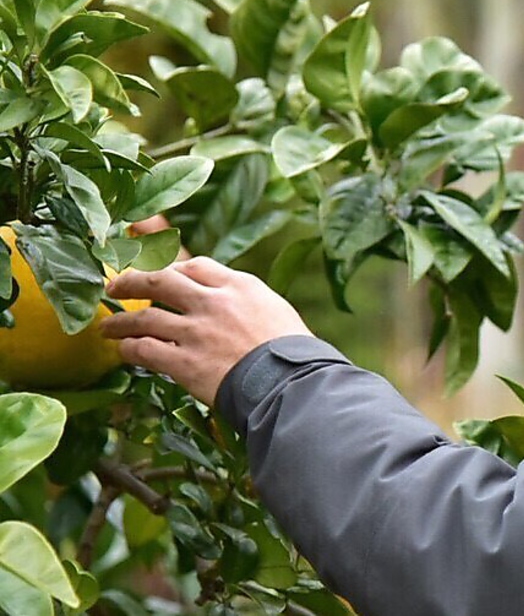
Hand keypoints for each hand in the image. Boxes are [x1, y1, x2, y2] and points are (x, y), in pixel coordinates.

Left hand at [101, 257, 312, 405]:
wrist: (289, 382)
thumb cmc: (293, 350)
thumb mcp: (274, 309)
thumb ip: (246, 302)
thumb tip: (234, 306)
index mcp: (238, 286)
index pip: (196, 265)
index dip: (172, 268)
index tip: (161, 274)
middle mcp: (213, 302)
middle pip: (160, 280)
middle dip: (131, 281)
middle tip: (114, 287)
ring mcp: (196, 332)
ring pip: (144, 318)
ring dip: (120, 322)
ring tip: (106, 327)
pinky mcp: (185, 363)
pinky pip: (145, 351)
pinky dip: (129, 349)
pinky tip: (122, 351)